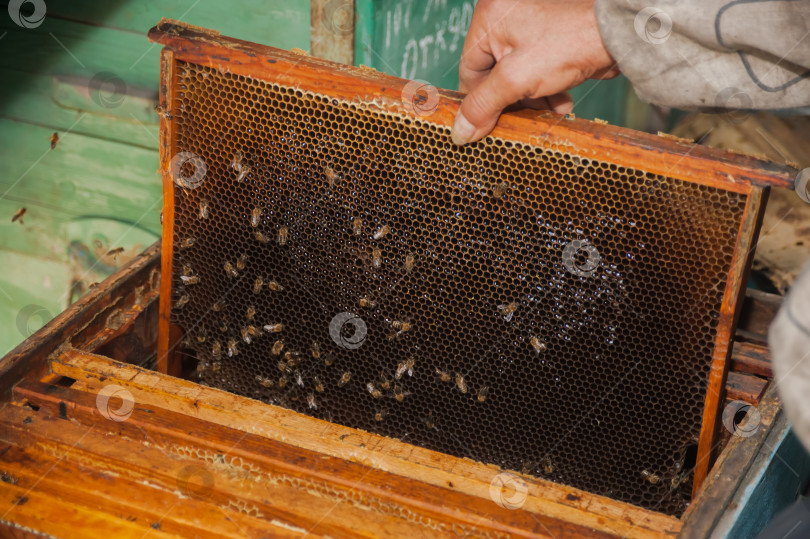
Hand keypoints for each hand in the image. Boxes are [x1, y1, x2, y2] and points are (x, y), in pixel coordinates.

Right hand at [452, 0, 619, 144]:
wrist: (620, 35)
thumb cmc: (569, 45)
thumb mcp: (516, 80)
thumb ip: (483, 106)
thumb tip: (460, 132)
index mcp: (490, 17)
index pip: (469, 71)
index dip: (479, 103)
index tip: (486, 127)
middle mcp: (507, 16)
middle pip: (494, 76)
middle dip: (513, 102)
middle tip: (524, 120)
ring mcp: (531, 26)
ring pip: (518, 77)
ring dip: (532, 100)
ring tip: (550, 109)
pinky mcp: (552, 37)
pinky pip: (537, 70)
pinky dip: (546, 89)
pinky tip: (561, 100)